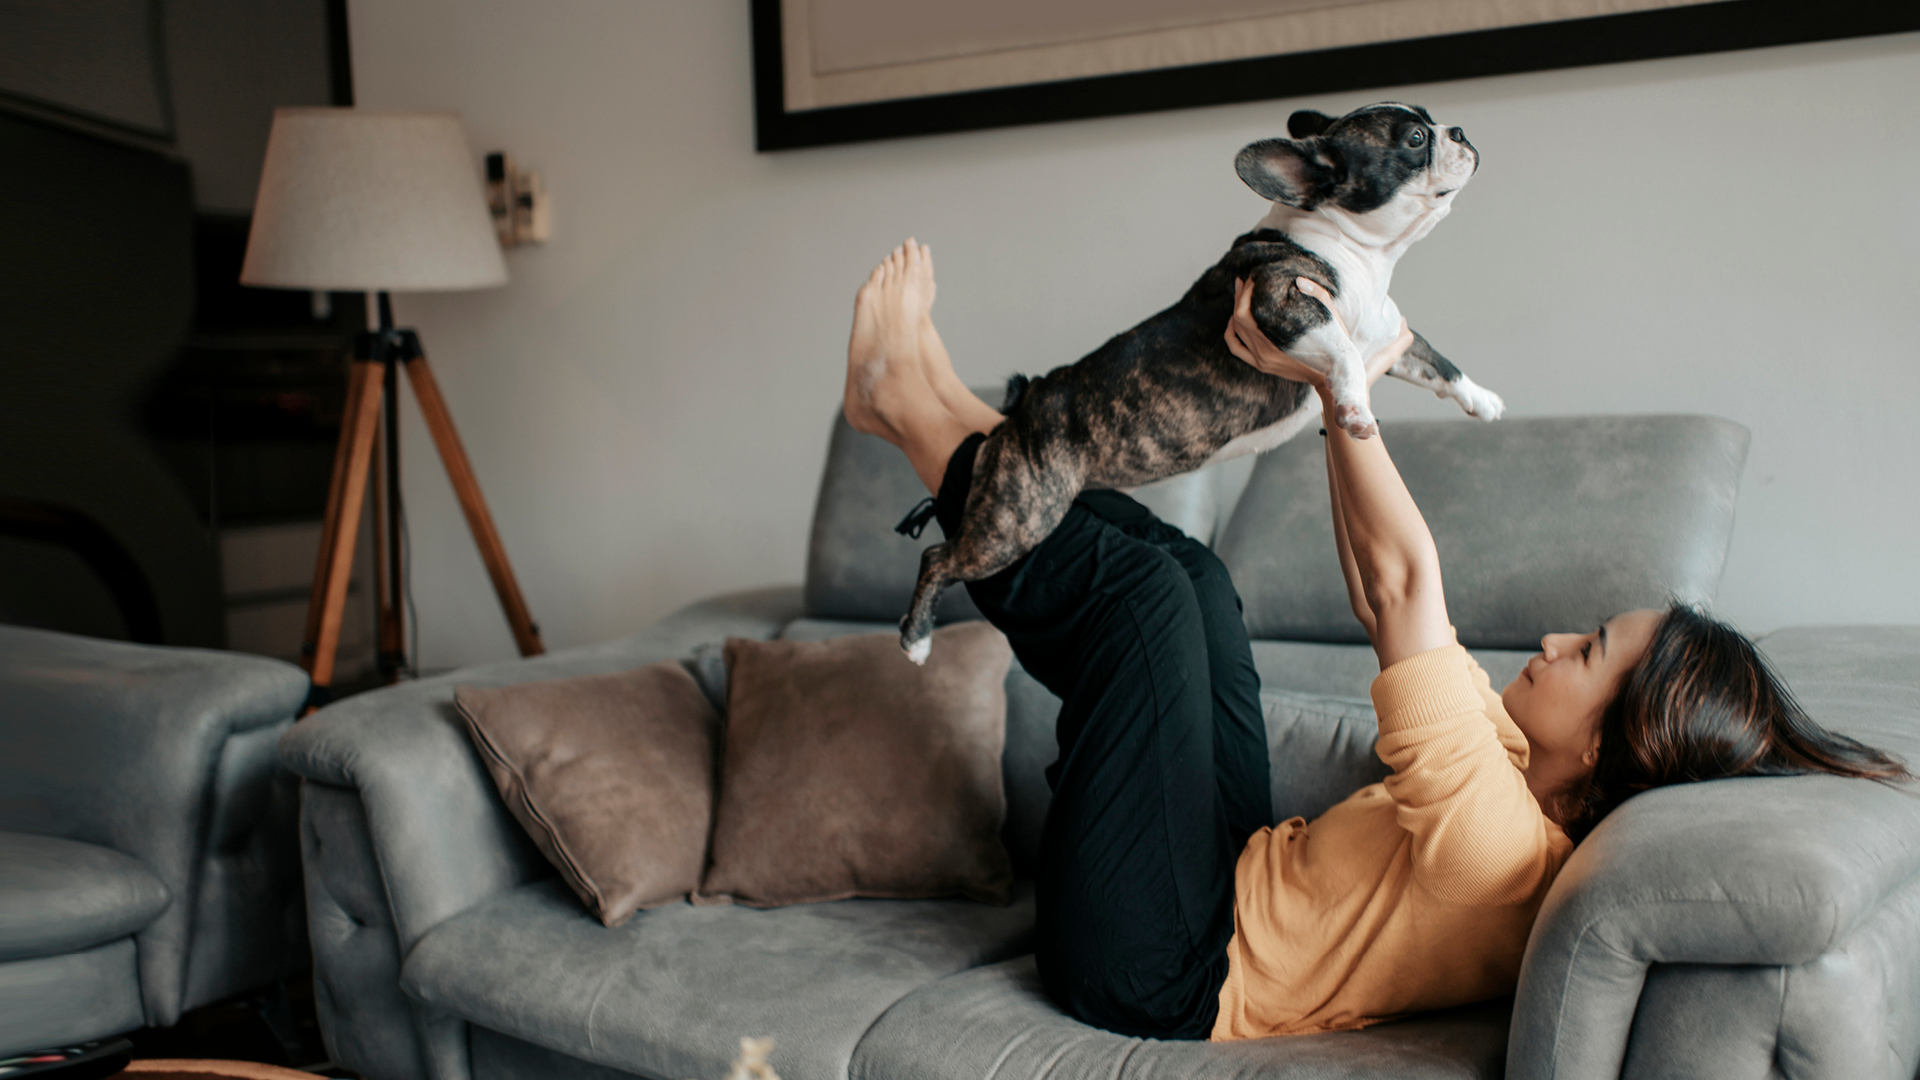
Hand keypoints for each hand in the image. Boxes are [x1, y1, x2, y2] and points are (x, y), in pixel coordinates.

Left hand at [1223, 277, 1413, 389]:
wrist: (1333, 374)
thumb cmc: (1334, 343)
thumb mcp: (1331, 315)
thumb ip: (1317, 294)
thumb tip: (1298, 280)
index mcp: (1275, 342)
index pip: (1245, 313)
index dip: (1245, 293)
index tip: (1254, 278)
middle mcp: (1263, 354)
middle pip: (1238, 320)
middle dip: (1239, 296)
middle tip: (1244, 280)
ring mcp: (1260, 361)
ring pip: (1235, 331)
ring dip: (1234, 310)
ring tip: (1240, 292)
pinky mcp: (1261, 365)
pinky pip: (1236, 348)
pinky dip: (1231, 332)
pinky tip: (1234, 319)